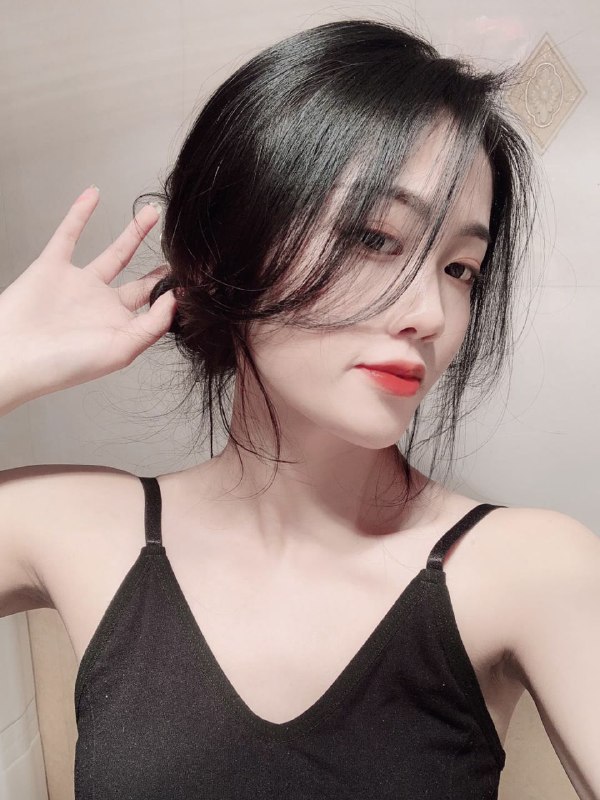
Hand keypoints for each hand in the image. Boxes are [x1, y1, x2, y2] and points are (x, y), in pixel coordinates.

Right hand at [0, 186, 177, 399]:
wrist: (13, 355)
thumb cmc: (63, 364)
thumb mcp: (120, 349)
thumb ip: (151, 325)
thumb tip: (176, 299)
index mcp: (119, 326)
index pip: (154, 306)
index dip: (173, 292)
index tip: (193, 276)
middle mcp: (101, 305)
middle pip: (139, 280)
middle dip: (159, 266)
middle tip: (180, 248)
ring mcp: (78, 284)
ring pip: (113, 252)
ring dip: (133, 232)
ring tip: (153, 213)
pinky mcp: (52, 266)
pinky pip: (69, 233)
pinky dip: (80, 213)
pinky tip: (94, 194)